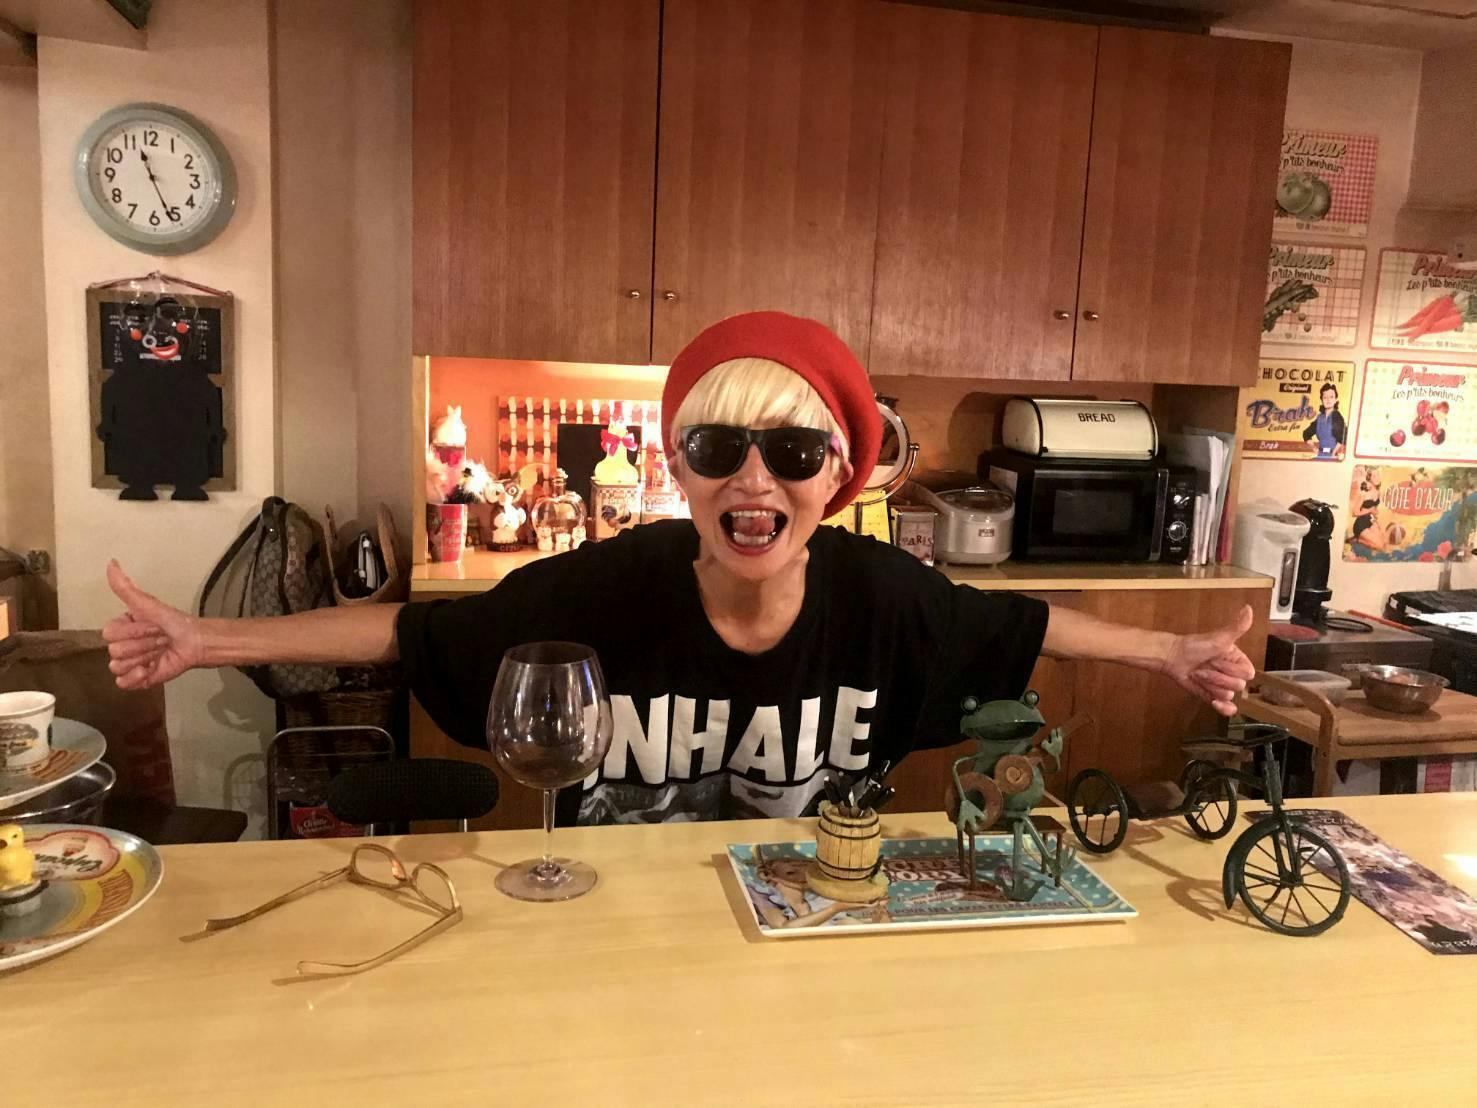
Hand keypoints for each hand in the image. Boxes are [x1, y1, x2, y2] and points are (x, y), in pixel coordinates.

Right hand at [102, 561, 204, 688]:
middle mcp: (120, 645)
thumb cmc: (173, 622)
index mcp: (120, 627)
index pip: (109, 633)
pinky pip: (122, 683)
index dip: (134, 631)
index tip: (152, 625)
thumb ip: (125, 587)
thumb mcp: (148, 604)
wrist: (195, 642)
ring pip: (118, 666)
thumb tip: (111, 562)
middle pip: (115, 650)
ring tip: (159, 653)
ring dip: (143, 658)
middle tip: (160, 639)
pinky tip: (151, 669)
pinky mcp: (137, 679)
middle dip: (142, 644)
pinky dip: (137, 677)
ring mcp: (128, 663)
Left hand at [1161, 604, 1255, 717]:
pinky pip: (1226, 709)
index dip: (1232, 668)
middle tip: (1203, 666)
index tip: (1217, 658)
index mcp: (1239, 660)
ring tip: (1198, 675)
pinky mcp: (1212, 697)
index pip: (1248, 673)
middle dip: (1218, 677)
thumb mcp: (1219, 637)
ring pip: (1228, 695)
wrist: (1173, 657)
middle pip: (1238, 686)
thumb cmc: (1196, 645)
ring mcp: (1222, 686)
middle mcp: (1233, 674)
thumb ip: (1237, 626)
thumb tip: (1249, 608)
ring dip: (1210, 685)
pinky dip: (1223, 708)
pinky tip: (1214, 702)